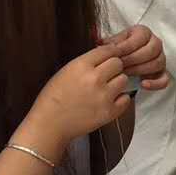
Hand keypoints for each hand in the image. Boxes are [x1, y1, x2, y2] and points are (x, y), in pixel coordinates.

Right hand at [19, 44, 131, 161]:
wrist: (49, 124)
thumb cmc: (53, 97)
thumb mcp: (65, 71)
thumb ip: (86, 62)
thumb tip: (106, 54)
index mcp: (81, 66)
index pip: (108, 50)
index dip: (109, 53)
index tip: (109, 57)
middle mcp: (95, 79)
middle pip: (118, 63)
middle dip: (113, 68)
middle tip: (106, 75)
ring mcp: (104, 96)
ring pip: (124, 80)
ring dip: (117, 82)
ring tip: (106, 88)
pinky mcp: (110, 112)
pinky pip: (126, 99)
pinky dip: (120, 99)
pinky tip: (110, 100)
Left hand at [103, 25, 168, 90]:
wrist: (121, 60)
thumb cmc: (117, 50)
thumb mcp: (112, 42)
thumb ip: (109, 43)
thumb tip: (103, 46)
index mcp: (144, 32)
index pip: (141, 38)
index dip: (127, 47)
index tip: (115, 55)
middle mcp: (155, 43)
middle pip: (152, 50)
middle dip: (134, 59)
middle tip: (120, 66)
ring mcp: (160, 59)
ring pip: (158, 63)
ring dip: (141, 70)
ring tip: (126, 74)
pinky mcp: (162, 73)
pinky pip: (164, 79)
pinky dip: (155, 83)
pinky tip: (143, 84)